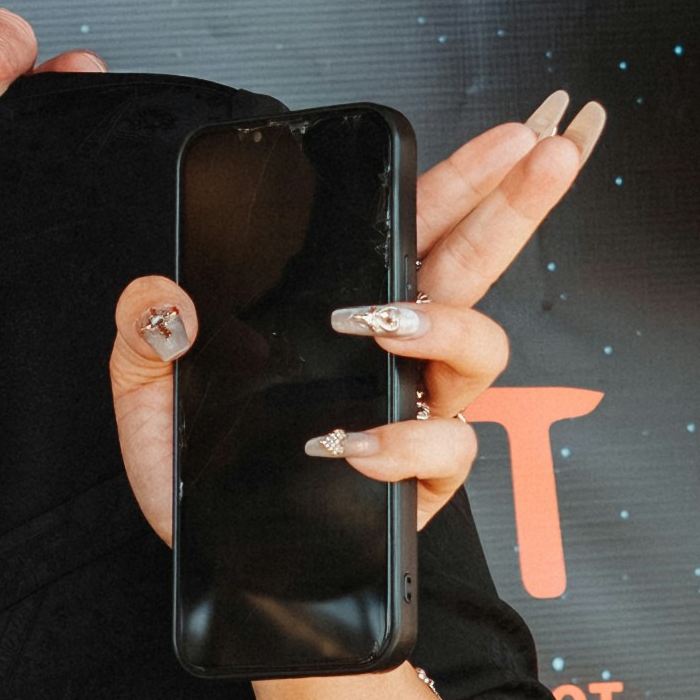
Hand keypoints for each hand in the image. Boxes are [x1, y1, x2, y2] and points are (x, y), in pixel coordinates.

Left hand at [105, 84, 603, 540]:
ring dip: (442, 325)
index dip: (468, 181)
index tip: (516, 134)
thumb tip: (157, 291)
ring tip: (382, 326)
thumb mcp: (150, 394)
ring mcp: (418, 416)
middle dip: (518, 206)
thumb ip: (145, 334)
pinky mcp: (422, 483)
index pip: (418, 232)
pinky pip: (448, 448)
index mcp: (347, 315)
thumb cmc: (200, 478)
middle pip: (478, 267)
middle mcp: (396, 359)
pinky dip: (403, 443)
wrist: (214, 565)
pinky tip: (354, 444)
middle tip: (553, 153)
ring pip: (481, 351)